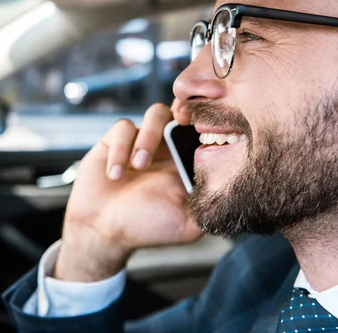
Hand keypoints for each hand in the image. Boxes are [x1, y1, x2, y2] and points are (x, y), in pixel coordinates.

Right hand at [55, 101, 201, 281]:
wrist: (102, 229)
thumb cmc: (145, 227)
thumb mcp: (187, 224)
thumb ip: (209, 208)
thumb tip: (234, 191)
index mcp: (188, 160)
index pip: (207, 130)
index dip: (212, 122)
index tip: (210, 130)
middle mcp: (169, 146)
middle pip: (186, 108)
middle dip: (188, 109)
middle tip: (183, 120)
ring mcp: (142, 139)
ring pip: (156, 114)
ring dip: (149, 137)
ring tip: (139, 166)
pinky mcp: (116, 139)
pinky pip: (123, 127)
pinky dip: (120, 149)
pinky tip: (115, 175)